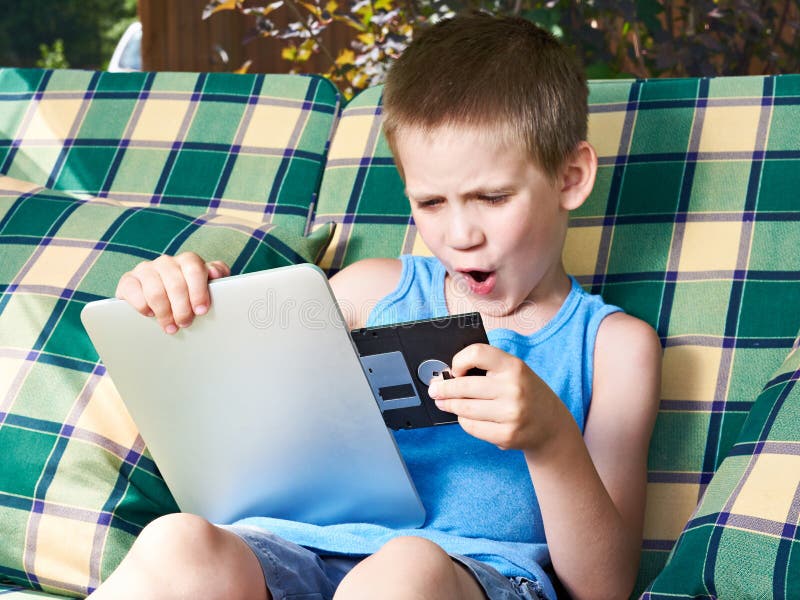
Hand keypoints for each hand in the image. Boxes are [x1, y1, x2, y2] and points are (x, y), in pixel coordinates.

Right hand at [114, 252, 230, 333]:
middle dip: (182, 307)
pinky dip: (142, 305)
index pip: (194, 269)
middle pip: (175, 283)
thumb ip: (217, 277)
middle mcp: (166, 262)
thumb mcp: (208, 287)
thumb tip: (216, 274)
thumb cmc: (190, 296)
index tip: (201, 311)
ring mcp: (146, 269)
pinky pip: (132, 290)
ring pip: (155, 290)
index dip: (198, 291)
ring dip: (164, 312)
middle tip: (185, 323)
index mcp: (188, 261)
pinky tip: (150, 314)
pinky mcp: (128, 280)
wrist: (161, 301)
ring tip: (170, 327)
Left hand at [428, 343, 560, 451]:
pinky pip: (472, 427)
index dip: (459, 360)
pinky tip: (464, 417)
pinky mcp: (506, 435)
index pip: (477, 353)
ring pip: (464, 409)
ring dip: (449, 405)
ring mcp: (510, 413)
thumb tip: (448, 376)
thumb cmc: (526, 393)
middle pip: (464, 386)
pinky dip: (463, 422)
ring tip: (444, 403)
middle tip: (434, 390)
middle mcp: (513, 388)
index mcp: (514, 366)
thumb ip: (487, 369)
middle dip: (443, 389)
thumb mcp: (515, 372)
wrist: (552, 425)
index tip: (454, 369)